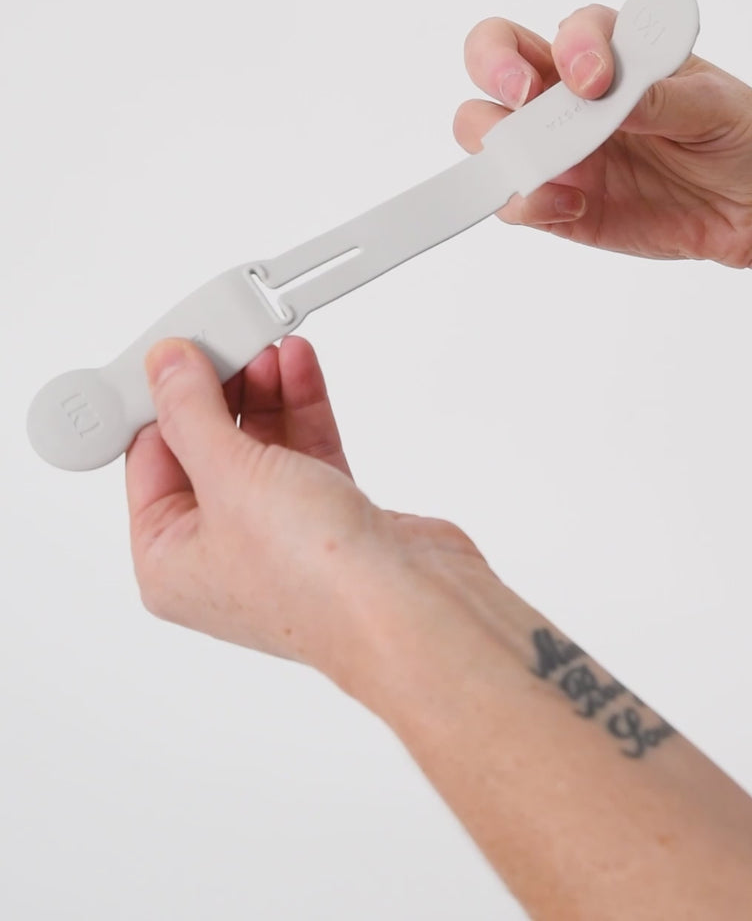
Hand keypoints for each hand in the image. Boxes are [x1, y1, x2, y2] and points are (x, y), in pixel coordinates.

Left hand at [126, 335, 483, 693]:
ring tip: (269, 341)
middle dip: (220, 386)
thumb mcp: (231, 478)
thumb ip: (193, 413)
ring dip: (263, 389)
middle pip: (204, 445)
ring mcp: (277, 534)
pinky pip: (303, 448)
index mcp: (168, 560)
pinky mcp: (329, 516)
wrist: (412, 610)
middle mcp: (219, 551)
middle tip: (228, 334)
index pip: (148, 458)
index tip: (174, 346)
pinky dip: (301, 405)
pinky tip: (299, 365)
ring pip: (258, 442)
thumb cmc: (315, 581)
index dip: (158, 398)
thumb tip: (166, 366)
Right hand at [454, 2, 751, 285]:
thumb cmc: (738, 135)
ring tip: (547, 166)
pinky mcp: (557, 201)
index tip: (595, 78)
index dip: (571, 46)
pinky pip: (515, 199)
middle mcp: (568, 95)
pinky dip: (526, 202)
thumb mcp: (713, 104)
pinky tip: (572, 205)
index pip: (565, 31)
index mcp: (609, 55)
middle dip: (494, 70)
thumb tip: (609, 97)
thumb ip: (657, 97)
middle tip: (524, 97)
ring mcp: (557, 149)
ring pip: (486, 132)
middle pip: (492, 62)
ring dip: (499, 144)